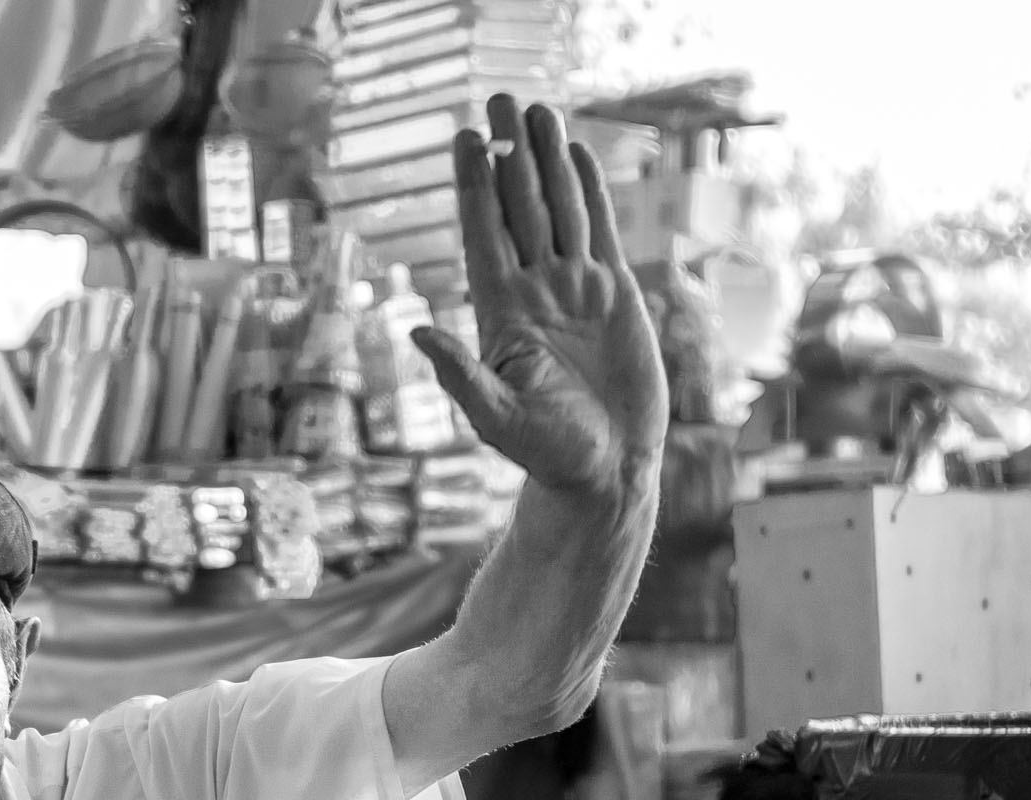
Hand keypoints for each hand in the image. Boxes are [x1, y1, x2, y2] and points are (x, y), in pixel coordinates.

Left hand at [413, 95, 667, 499]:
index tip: (465, 139)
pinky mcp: (613, 295)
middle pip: (518, 210)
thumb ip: (461, 375)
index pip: (482, 236)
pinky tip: (577, 155)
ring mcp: (573, 290)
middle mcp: (532, 293)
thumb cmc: (546, 453)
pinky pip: (597, 231)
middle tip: (499, 100)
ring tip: (538, 111)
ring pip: (558, 211)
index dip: (474, 188)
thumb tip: (417, 332)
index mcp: (498, 315)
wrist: (605, 468)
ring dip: (548, 162)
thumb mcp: (495, 418)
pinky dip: (589, 192)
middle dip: (510, 156)